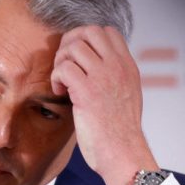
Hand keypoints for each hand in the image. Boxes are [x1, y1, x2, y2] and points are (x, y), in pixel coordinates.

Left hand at [51, 26, 158, 184]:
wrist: (124, 153)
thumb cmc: (121, 132)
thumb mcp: (128, 95)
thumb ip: (116, 76)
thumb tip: (95, 65)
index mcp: (128, 67)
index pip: (108, 32)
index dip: (88, 39)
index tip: (80, 59)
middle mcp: (118, 67)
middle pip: (89, 31)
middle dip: (70, 43)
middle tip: (65, 65)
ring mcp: (103, 77)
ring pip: (73, 47)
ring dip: (61, 62)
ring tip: (63, 83)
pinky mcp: (87, 92)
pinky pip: (64, 68)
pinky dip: (56, 78)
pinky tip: (61, 93)